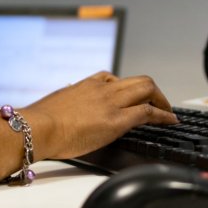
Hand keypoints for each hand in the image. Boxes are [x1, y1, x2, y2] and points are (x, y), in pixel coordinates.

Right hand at [21, 71, 176, 159]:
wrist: (37, 127)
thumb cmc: (40, 121)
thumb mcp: (57, 104)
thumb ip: (69, 104)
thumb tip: (69, 112)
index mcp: (87, 84)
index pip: (114, 79)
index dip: (127, 89)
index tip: (132, 97)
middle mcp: (102, 88)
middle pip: (139, 80)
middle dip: (153, 92)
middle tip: (159, 104)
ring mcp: (111, 103)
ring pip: (147, 89)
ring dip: (162, 101)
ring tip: (168, 113)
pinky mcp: (116, 121)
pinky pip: (148, 112)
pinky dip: (164, 115)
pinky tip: (170, 122)